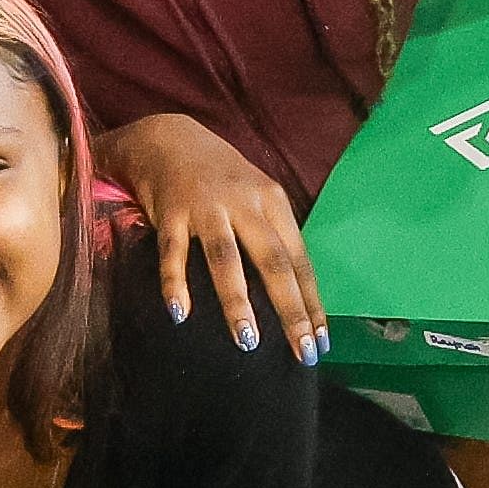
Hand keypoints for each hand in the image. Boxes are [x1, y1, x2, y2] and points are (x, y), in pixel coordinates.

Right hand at [94, 115, 320, 359]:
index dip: (311, 302)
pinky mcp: (170, 212)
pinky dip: (175, 282)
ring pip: (226, 258)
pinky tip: (180, 313)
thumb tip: (295, 293)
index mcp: (272, 201)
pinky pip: (172, 252)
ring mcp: (206, 207)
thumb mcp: (255, 197)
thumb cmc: (219, 177)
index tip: (321, 341)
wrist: (167, 137)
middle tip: (301, 350)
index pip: (299, 259)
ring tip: (248, 340)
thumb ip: (272, 236)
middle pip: (273, 261)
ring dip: (237, 301)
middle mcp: (244, 203)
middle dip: (290, 309)